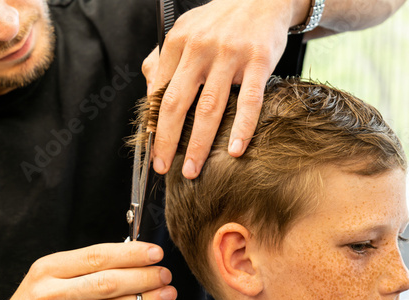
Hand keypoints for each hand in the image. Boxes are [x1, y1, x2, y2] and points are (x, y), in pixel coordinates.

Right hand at [0, 242, 176, 299]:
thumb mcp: (50, 275)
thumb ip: (85, 265)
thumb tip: (133, 258)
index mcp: (49, 269)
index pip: (98, 256)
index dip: (132, 253)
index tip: (155, 253)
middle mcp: (50, 296)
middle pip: (108, 282)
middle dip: (144, 277)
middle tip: (165, 274)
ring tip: (167, 294)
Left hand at [143, 0, 297, 178]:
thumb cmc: (220, 21)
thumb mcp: (185, 30)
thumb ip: (163, 59)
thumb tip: (149, 93)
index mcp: (178, 42)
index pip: (159, 91)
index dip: (153, 125)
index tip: (153, 150)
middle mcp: (201, 48)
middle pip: (178, 102)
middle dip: (168, 140)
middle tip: (163, 167)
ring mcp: (231, 55)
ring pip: (211, 106)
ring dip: (200, 143)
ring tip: (193, 168)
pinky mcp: (259, 61)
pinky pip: (250, 101)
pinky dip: (242, 128)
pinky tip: (235, 150)